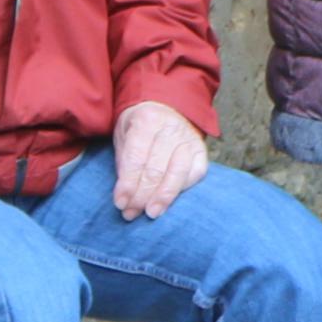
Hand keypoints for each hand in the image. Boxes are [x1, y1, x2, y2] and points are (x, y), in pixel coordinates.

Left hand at [110, 100, 209, 220]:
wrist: (166, 108)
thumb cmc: (139, 127)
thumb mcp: (123, 135)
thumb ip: (124, 163)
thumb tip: (125, 197)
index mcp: (147, 119)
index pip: (137, 158)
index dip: (128, 184)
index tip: (120, 203)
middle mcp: (171, 128)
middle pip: (156, 169)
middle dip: (142, 195)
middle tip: (130, 213)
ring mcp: (189, 139)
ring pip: (177, 173)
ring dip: (163, 197)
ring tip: (151, 213)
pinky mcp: (202, 151)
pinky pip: (195, 174)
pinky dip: (181, 190)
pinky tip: (169, 201)